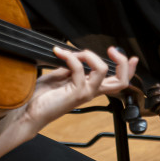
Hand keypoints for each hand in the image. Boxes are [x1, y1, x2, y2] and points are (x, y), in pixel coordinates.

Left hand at [21, 46, 137, 129]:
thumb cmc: (42, 96)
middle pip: (121, 81)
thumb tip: (77, 54)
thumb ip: (72, 66)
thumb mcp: (60, 74)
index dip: (128, 69)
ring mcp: (85, 93)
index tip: (130, 56)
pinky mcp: (76, 94)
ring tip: (73, 52)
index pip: (117, 80)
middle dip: (122, 62)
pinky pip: (79, 68)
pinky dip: (70, 56)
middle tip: (112, 50)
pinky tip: (59, 53)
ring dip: (88, 54)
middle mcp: (91, 91)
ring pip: (103, 70)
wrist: (29, 110)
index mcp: (90, 86)